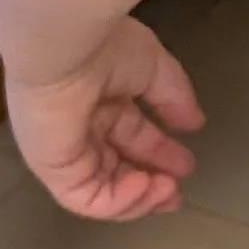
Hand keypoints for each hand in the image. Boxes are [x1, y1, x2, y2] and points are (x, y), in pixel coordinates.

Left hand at [6, 15, 204, 221]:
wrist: (64, 48)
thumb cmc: (105, 48)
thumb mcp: (153, 67)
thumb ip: (174, 97)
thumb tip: (194, 123)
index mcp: (101, 101)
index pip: (132, 136)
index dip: (160, 153)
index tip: (186, 165)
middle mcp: (81, 129)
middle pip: (117, 168)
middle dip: (149, 184)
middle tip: (176, 194)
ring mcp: (65, 152)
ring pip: (103, 189)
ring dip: (138, 197)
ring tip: (167, 191)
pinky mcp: (54, 169)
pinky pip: (87, 197)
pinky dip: (119, 200)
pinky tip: (145, 185)